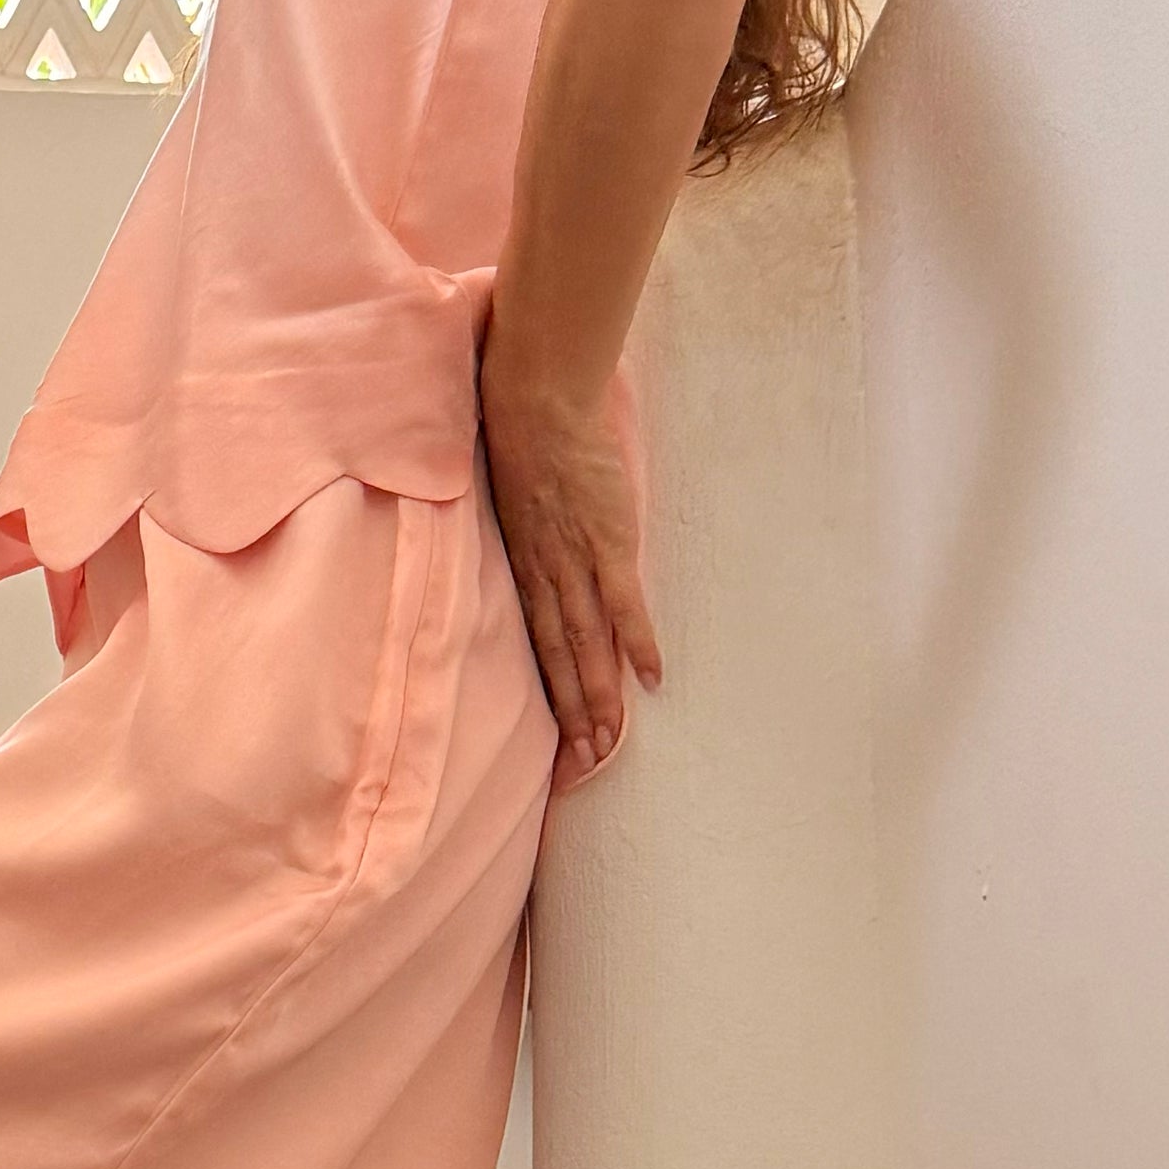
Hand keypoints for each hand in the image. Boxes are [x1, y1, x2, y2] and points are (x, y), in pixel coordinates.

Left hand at [482, 362, 659, 785]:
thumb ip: (532, 536)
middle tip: (582, 769)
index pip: (536, 646)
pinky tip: (650, 679)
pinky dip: (634, 641)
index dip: (549, 694)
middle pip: (559, 659)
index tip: (557, 738)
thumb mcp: (518, 501)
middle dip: (571, 716)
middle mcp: (544, 575)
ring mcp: (575, 561)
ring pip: (586, 643)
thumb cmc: (525, 441)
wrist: (534, 399)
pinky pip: (621, 602)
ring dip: (599, 695)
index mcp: (522, 568)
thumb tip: (543, 555)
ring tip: (610, 743)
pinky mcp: (605, 540)